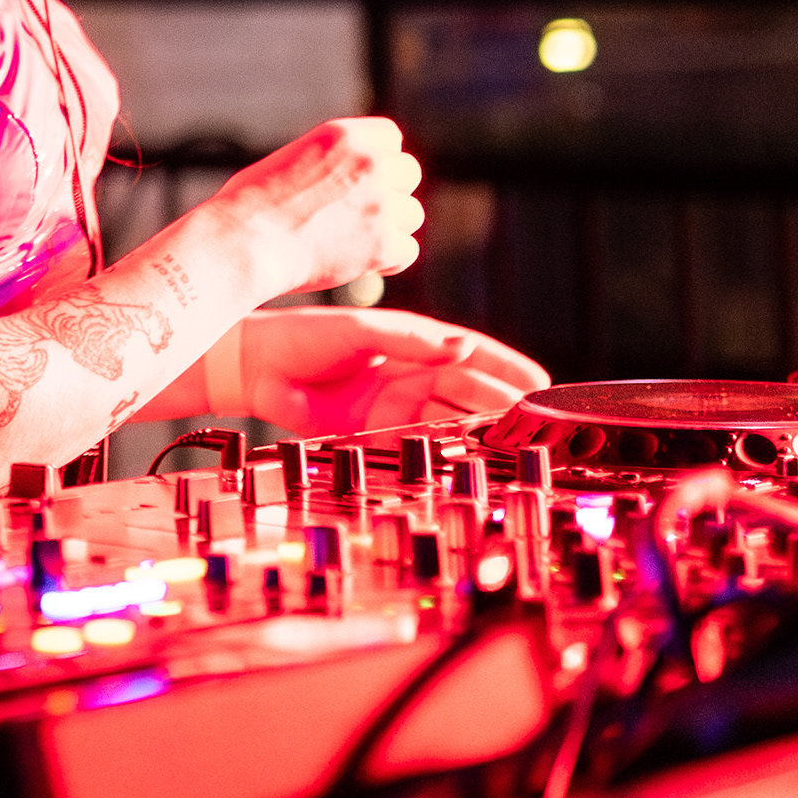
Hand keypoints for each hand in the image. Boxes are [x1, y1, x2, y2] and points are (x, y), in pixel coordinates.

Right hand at [209, 115, 426, 299]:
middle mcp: (369, 164)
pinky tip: (359, 262)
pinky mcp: (383, 246)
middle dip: (391, 191)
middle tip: (361, 212)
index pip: (390, 137)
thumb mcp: (293, 159)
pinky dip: (387, 260)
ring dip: (391, 227)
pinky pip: (407, 251)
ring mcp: (380, 205)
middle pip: (409, 172)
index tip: (361, 178)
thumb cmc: (250, 205)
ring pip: (412, 214)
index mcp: (344, 135)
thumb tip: (355, 179)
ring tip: (353, 239)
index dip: (379, 158)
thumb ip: (333, 162)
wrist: (242, 244)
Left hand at [237, 306, 549, 435]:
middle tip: (532, 427)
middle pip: (469, 395)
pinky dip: (441, 457)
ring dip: (478, 437)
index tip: (541, 384)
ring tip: (509, 448)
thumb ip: (412, 341)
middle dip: (502, 409)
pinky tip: (464, 465)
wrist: (256, 367)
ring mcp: (396, 409)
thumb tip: (461, 347)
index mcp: (416, 346)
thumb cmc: (305, 336)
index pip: (474, 357)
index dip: (508, 370)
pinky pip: (418, 449)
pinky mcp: (376, 437)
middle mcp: (413, 378)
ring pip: (450, 424)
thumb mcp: (362, 332)